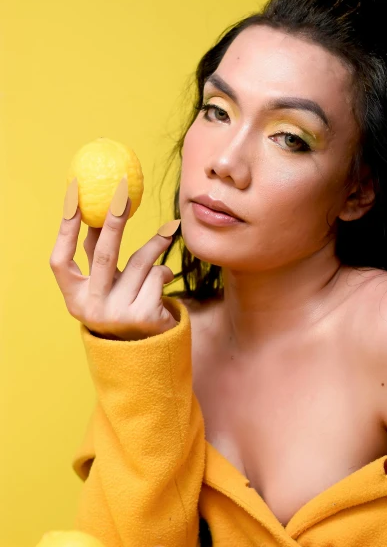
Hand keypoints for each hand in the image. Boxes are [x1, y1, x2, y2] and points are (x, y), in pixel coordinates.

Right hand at [50, 176, 179, 339]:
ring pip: (140, 262)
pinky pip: (157, 276)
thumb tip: (95, 210)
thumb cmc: (122, 306)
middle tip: (123, 196)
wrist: (147, 349)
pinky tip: (165, 278)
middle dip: (113, 222)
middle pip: (103, 255)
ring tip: (166, 234)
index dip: (65, 230)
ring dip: (155, 245)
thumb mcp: (104, 285)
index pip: (60, 261)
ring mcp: (118, 313)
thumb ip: (97, 256)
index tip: (74, 199)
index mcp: (74, 298)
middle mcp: (92, 307)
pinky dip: (164, 271)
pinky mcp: (145, 316)